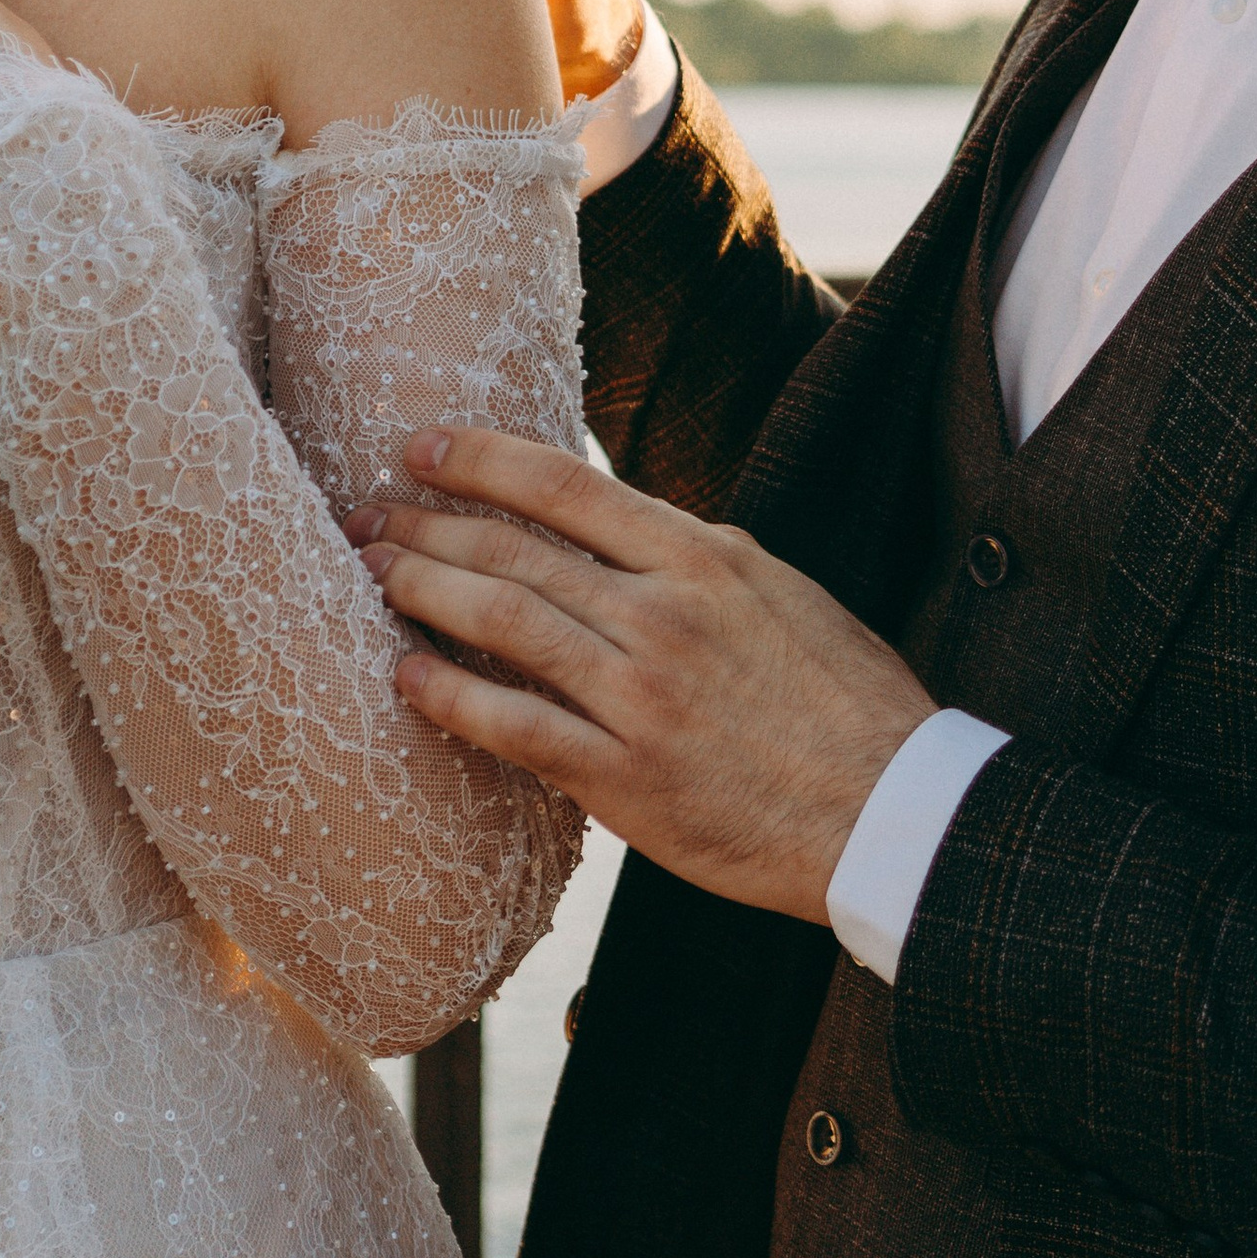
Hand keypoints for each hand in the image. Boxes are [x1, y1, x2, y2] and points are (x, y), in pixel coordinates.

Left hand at [348, 428, 933, 919]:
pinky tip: (406, 681)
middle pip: (515, 549)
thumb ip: (692, 559)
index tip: (420, 446)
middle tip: (365, 514)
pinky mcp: (628, 780)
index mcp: (702, 558)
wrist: (892, 810)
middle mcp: (663, 616)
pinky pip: (516, 728)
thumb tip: (617, 523)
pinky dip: (451, 699)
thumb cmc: (846, 700)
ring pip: (503, 623)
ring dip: (422, 593)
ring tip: (369, 575)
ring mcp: (641, 698)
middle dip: (427, 525)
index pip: (566, 484)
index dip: (480, 459)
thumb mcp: (778, 590)